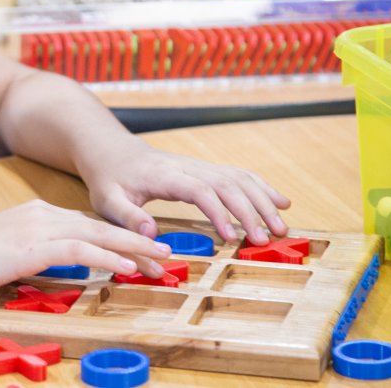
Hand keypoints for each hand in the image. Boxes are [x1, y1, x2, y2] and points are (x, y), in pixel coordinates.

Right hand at [0, 200, 174, 301]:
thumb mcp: (5, 254)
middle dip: (137, 239)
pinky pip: (80, 250)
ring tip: (160, 260)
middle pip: (100, 226)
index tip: (144, 252)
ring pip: (98, 234)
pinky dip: (108, 257)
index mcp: (35, 215)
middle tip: (166, 254)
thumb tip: (59, 268)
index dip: (119, 238)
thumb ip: (34, 255)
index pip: (88, 225)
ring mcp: (37, 227)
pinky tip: (128, 266)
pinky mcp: (32, 246)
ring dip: (133, 247)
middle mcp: (41, 214)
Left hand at [80, 144, 289, 246]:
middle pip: (227, 183)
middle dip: (251, 210)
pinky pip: (238, 174)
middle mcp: (187, 167)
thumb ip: (129, 217)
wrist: (112, 151)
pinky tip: (280, 202)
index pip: (199, 190)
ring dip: (263, 200)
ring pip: (238, 177)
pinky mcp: (205, 169)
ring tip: (282, 226)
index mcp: (164, 176)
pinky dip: (261, 187)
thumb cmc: (109, 179)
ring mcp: (198, 166)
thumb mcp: (108, 201)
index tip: (233, 237)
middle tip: (267, 238)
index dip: (219, 212)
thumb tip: (153, 234)